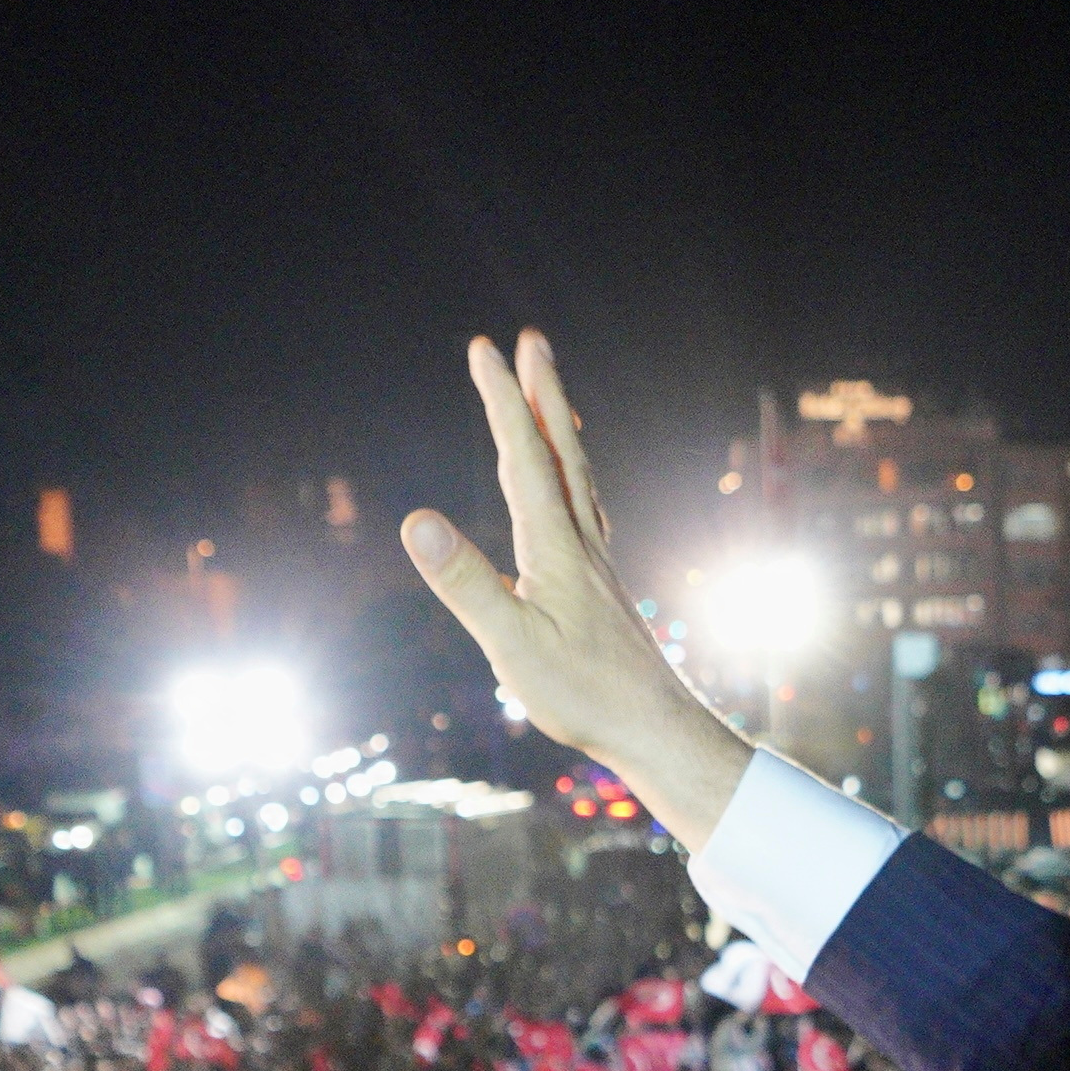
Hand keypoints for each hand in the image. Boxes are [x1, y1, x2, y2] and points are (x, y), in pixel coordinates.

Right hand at [396, 337, 758, 841]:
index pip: (522, 457)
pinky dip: (574, 478)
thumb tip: (415, 520)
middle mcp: (580, 543)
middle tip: (530, 342)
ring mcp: (596, 563)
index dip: (501, 400)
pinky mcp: (602, 586)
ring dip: (560, 429)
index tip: (483, 349)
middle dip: (541, 393)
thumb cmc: (582, 694)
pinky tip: (572, 489)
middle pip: (560, 451)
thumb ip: (464, 582)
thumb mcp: (510, 644)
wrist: (654, 729)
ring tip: (550, 396)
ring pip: (577, 477)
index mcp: (554, 547)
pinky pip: (585, 510)